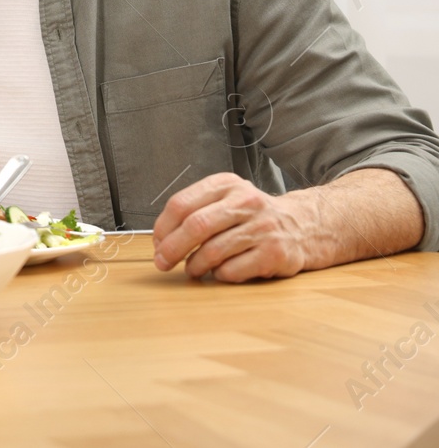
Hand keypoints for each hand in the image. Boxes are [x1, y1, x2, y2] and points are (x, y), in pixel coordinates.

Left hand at [152, 172, 314, 281]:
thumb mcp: (226, 199)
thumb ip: (195, 211)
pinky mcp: (274, 253)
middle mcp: (245, 201)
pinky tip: (221, 272)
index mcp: (226, 185)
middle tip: (162, 263)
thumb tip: (161, 240)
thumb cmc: (253, 216)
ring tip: (192, 269)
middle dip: (172, 249)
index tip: (157, 244)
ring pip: (213, 250)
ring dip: (195, 265)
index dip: (163, 228)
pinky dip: (220, 275)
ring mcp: (262, 227)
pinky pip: (233, 269)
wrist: (303, 225)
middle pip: (196, 226)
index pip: (181, 204)